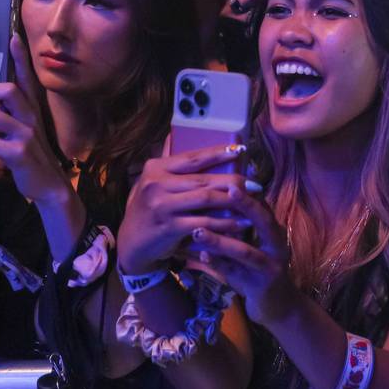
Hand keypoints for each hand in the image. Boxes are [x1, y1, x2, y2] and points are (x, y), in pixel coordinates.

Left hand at [0, 36, 69, 203]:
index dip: (19, 56)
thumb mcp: (25, 128)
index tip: (13, 36)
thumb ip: (11, 110)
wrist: (47, 186)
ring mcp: (27, 135)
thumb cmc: (29, 154)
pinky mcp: (19, 153)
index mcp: (30, 109)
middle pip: (6, 89)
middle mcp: (31, 117)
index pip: (25, 77)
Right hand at [117, 141, 255, 274]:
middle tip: (256, 184)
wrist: (132, 242)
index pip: (193, 158)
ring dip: (233, 202)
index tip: (242, 150)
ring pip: (206, 200)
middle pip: (204, 179)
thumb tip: (196, 145)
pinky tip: (239, 224)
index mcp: (155, 168)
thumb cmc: (151, 210)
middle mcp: (156, 184)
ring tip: (253, 204)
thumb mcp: (155, 184)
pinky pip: (203, 223)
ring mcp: (161, 205)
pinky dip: (224, 224)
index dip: (219, 153)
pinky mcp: (169, 227)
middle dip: (234, 181)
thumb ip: (174, 169)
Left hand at [188, 189, 296, 325]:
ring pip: (246, 252)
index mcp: (275, 233)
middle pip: (265, 223)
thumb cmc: (261, 270)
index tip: (231, 178)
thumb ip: (243, 227)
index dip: (249, 193)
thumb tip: (219, 199)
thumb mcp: (256, 245)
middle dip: (247, 207)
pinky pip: (235, 275)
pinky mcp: (260, 287)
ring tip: (199, 231)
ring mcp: (270, 268)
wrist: (278, 308)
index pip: (264, 207)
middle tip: (227, 192)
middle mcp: (277, 247)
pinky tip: (201, 258)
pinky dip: (217, 265)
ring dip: (221, 241)